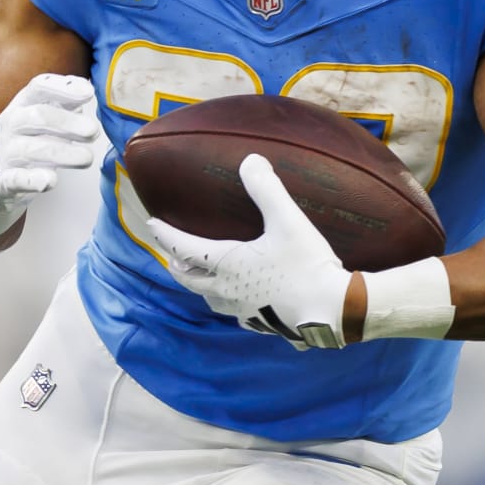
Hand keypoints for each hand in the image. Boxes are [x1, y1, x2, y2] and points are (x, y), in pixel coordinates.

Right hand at [0, 74, 98, 219]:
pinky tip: (50, 180)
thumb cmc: (31, 138)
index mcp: (23, 104)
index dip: (64, 89)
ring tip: (87, 158)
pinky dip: (30, 180)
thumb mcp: (45, 114)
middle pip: (36, 117)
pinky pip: (12, 180)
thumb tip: (86, 89)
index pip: (39, 87)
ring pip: (29, 150)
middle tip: (93, 131)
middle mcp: (11, 125)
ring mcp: (6, 154)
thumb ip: (66, 103)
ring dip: (61, 153)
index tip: (89, 93)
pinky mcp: (3, 183)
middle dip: (67, 122)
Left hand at [147, 154, 351, 349]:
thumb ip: (266, 189)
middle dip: (177, 265)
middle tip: (170, 254)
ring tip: (200, 276)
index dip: (166, 235)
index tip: (152, 224)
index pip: (184, 248)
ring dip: (199, 286)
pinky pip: (235, 312)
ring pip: (210, 299)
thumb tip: (250, 161)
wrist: (332, 310)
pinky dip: (227, 301)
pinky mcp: (263, 322)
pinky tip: (240, 297)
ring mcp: (244, 309)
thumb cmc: (307, 264)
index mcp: (227, 263)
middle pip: (189, 280)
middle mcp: (228, 289)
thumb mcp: (288, 220)